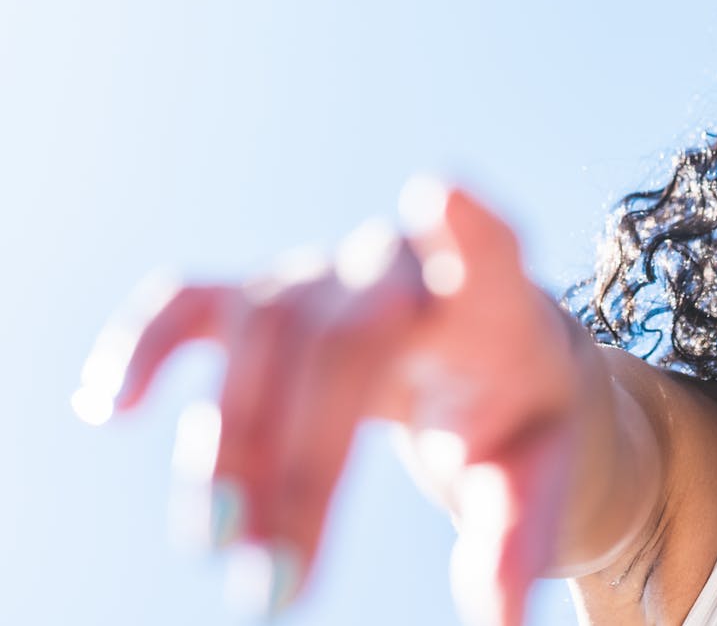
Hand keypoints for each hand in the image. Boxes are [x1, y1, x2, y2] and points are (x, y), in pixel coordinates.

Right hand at [73, 183, 579, 624]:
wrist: (490, 370)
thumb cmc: (522, 423)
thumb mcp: (541, 480)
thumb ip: (518, 537)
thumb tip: (500, 621)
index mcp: (489, 304)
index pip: (484, 248)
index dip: (465, 221)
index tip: (441, 196)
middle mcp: (401, 269)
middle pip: (342, 334)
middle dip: (302, 460)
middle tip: (282, 589)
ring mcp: (326, 276)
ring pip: (262, 328)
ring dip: (232, 442)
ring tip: (223, 548)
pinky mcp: (266, 300)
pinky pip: (197, 304)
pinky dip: (150, 343)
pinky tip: (111, 407)